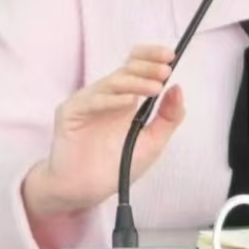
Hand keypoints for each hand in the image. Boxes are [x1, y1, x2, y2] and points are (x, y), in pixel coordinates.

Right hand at [23, 44, 185, 218]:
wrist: (85, 192)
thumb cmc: (116, 166)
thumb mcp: (152, 143)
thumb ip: (168, 118)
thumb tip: (178, 88)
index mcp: (125, 98)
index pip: (136, 66)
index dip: (151, 57)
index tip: (170, 56)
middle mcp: (107, 96)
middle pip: (126, 69)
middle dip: (148, 67)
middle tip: (166, 70)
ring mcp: (88, 102)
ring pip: (112, 82)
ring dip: (136, 82)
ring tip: (155, 87)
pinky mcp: (70, 112)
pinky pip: (92, 101)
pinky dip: (111, 100)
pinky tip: (127, 102)